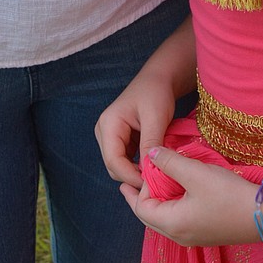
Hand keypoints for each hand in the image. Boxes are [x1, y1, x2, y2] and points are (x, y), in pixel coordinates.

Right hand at [95, 74, 180, 188]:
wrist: (158, 79)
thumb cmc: (156, 93)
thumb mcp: (155, 118)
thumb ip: (150, 143)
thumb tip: (149, 172)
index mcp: (108, 124)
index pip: (113, 161)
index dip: (131, 176)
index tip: (151, 184)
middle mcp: (104, 131)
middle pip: (113, 166)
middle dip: (133, 176)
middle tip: (155, 181)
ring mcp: (110, 136)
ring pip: (119, 166)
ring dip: (135, 172)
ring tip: (155, 174)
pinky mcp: (120, 140)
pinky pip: (125, 160)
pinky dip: (137, 166)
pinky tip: (152, 165)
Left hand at [122, 147, 259, 246]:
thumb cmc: (227, 194)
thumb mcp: (195, 173)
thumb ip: (169, 162)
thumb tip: (150, 154)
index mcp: (173, 224)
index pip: (141, 209)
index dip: (138, 189)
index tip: (145, 169)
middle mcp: (180, 236)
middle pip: (151, 218)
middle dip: (142, 198)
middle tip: (136, 179)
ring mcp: (194, 238)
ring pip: (165, 220)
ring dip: (158, 201)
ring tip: (157, 181)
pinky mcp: (206, 234)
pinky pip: (179, 221)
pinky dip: (172, 205)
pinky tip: (180, 190)